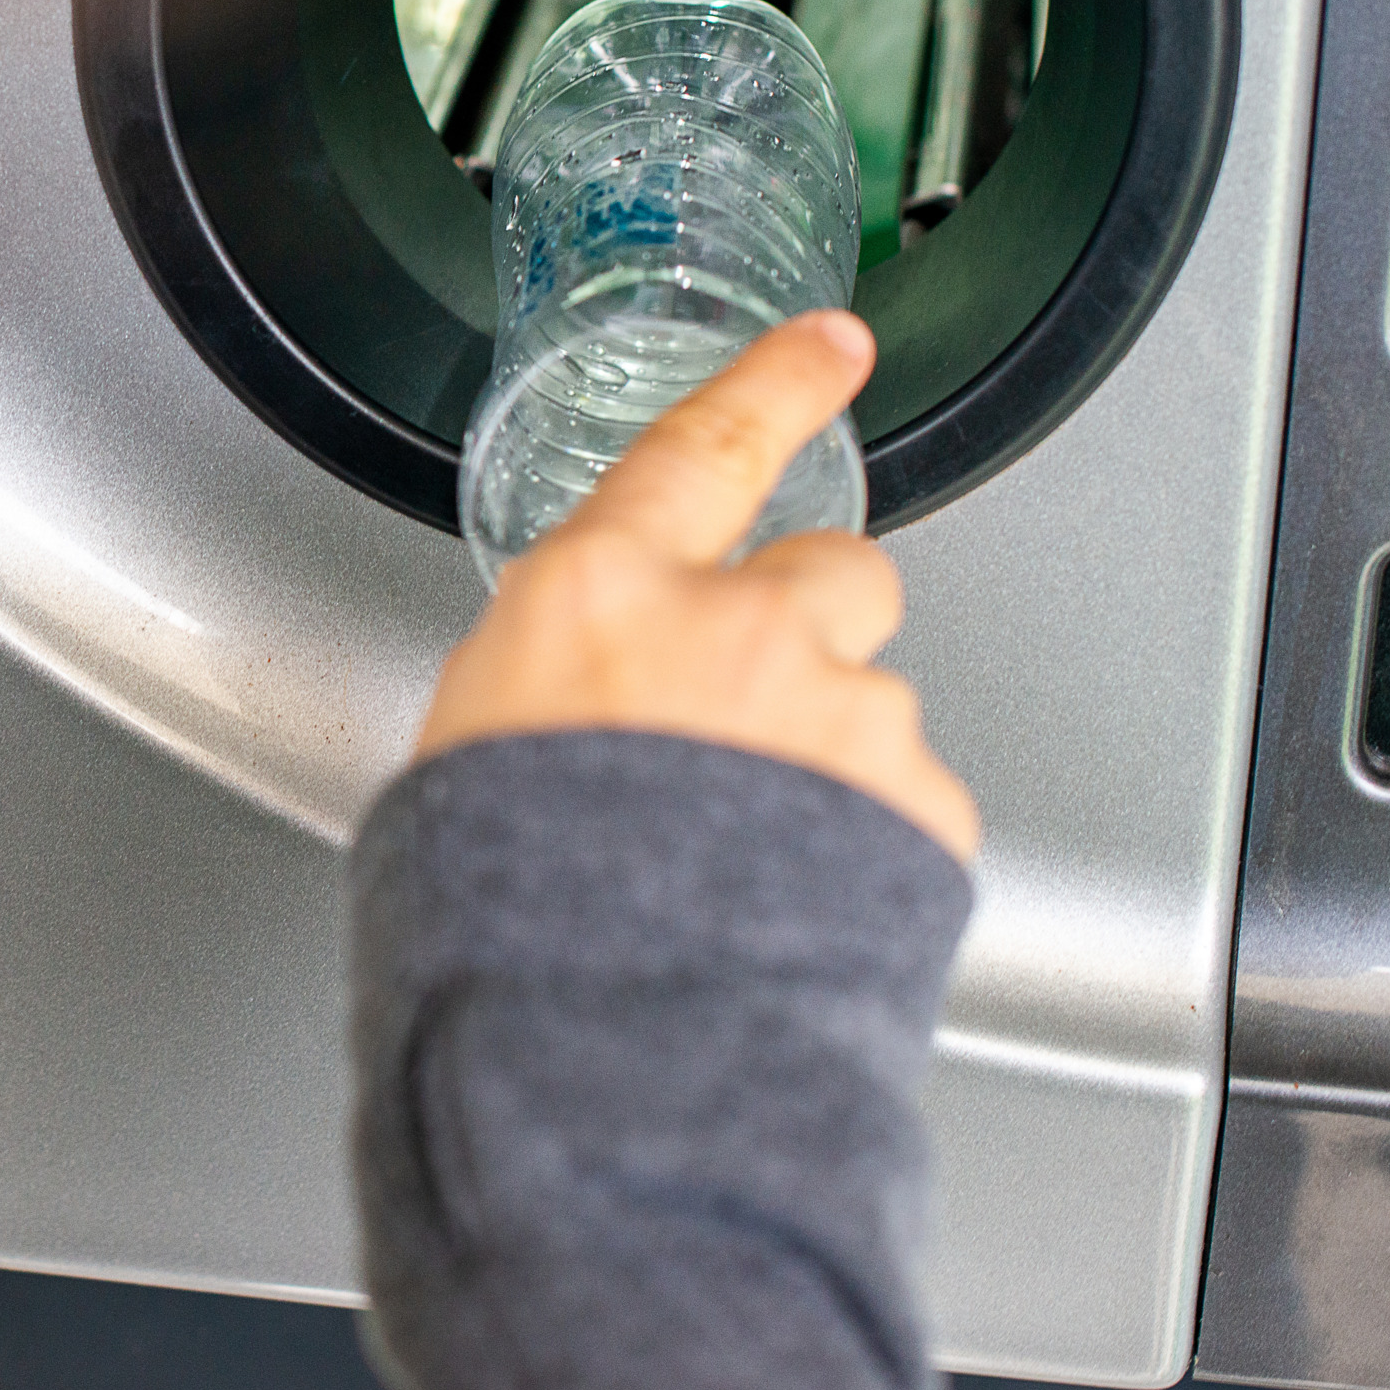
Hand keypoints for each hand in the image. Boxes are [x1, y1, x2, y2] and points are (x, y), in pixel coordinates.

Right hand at [417, 311, 978, 861]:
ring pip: (876, 699)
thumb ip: (561, 679)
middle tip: (756, 714)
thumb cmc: (501, 908)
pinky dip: (873, 844)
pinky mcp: (916, 807)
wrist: (600, 1046)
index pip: (706, 443)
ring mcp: (839, 714)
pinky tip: (803, 902)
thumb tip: (589, 690)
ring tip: (759, 858)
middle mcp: (732, 627)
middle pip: (836, 570)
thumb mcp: (474, 744)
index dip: (779, 381)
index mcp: (600, 594)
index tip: (834, 343)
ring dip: (836, 754)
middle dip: (815, 624)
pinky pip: (912, 802)